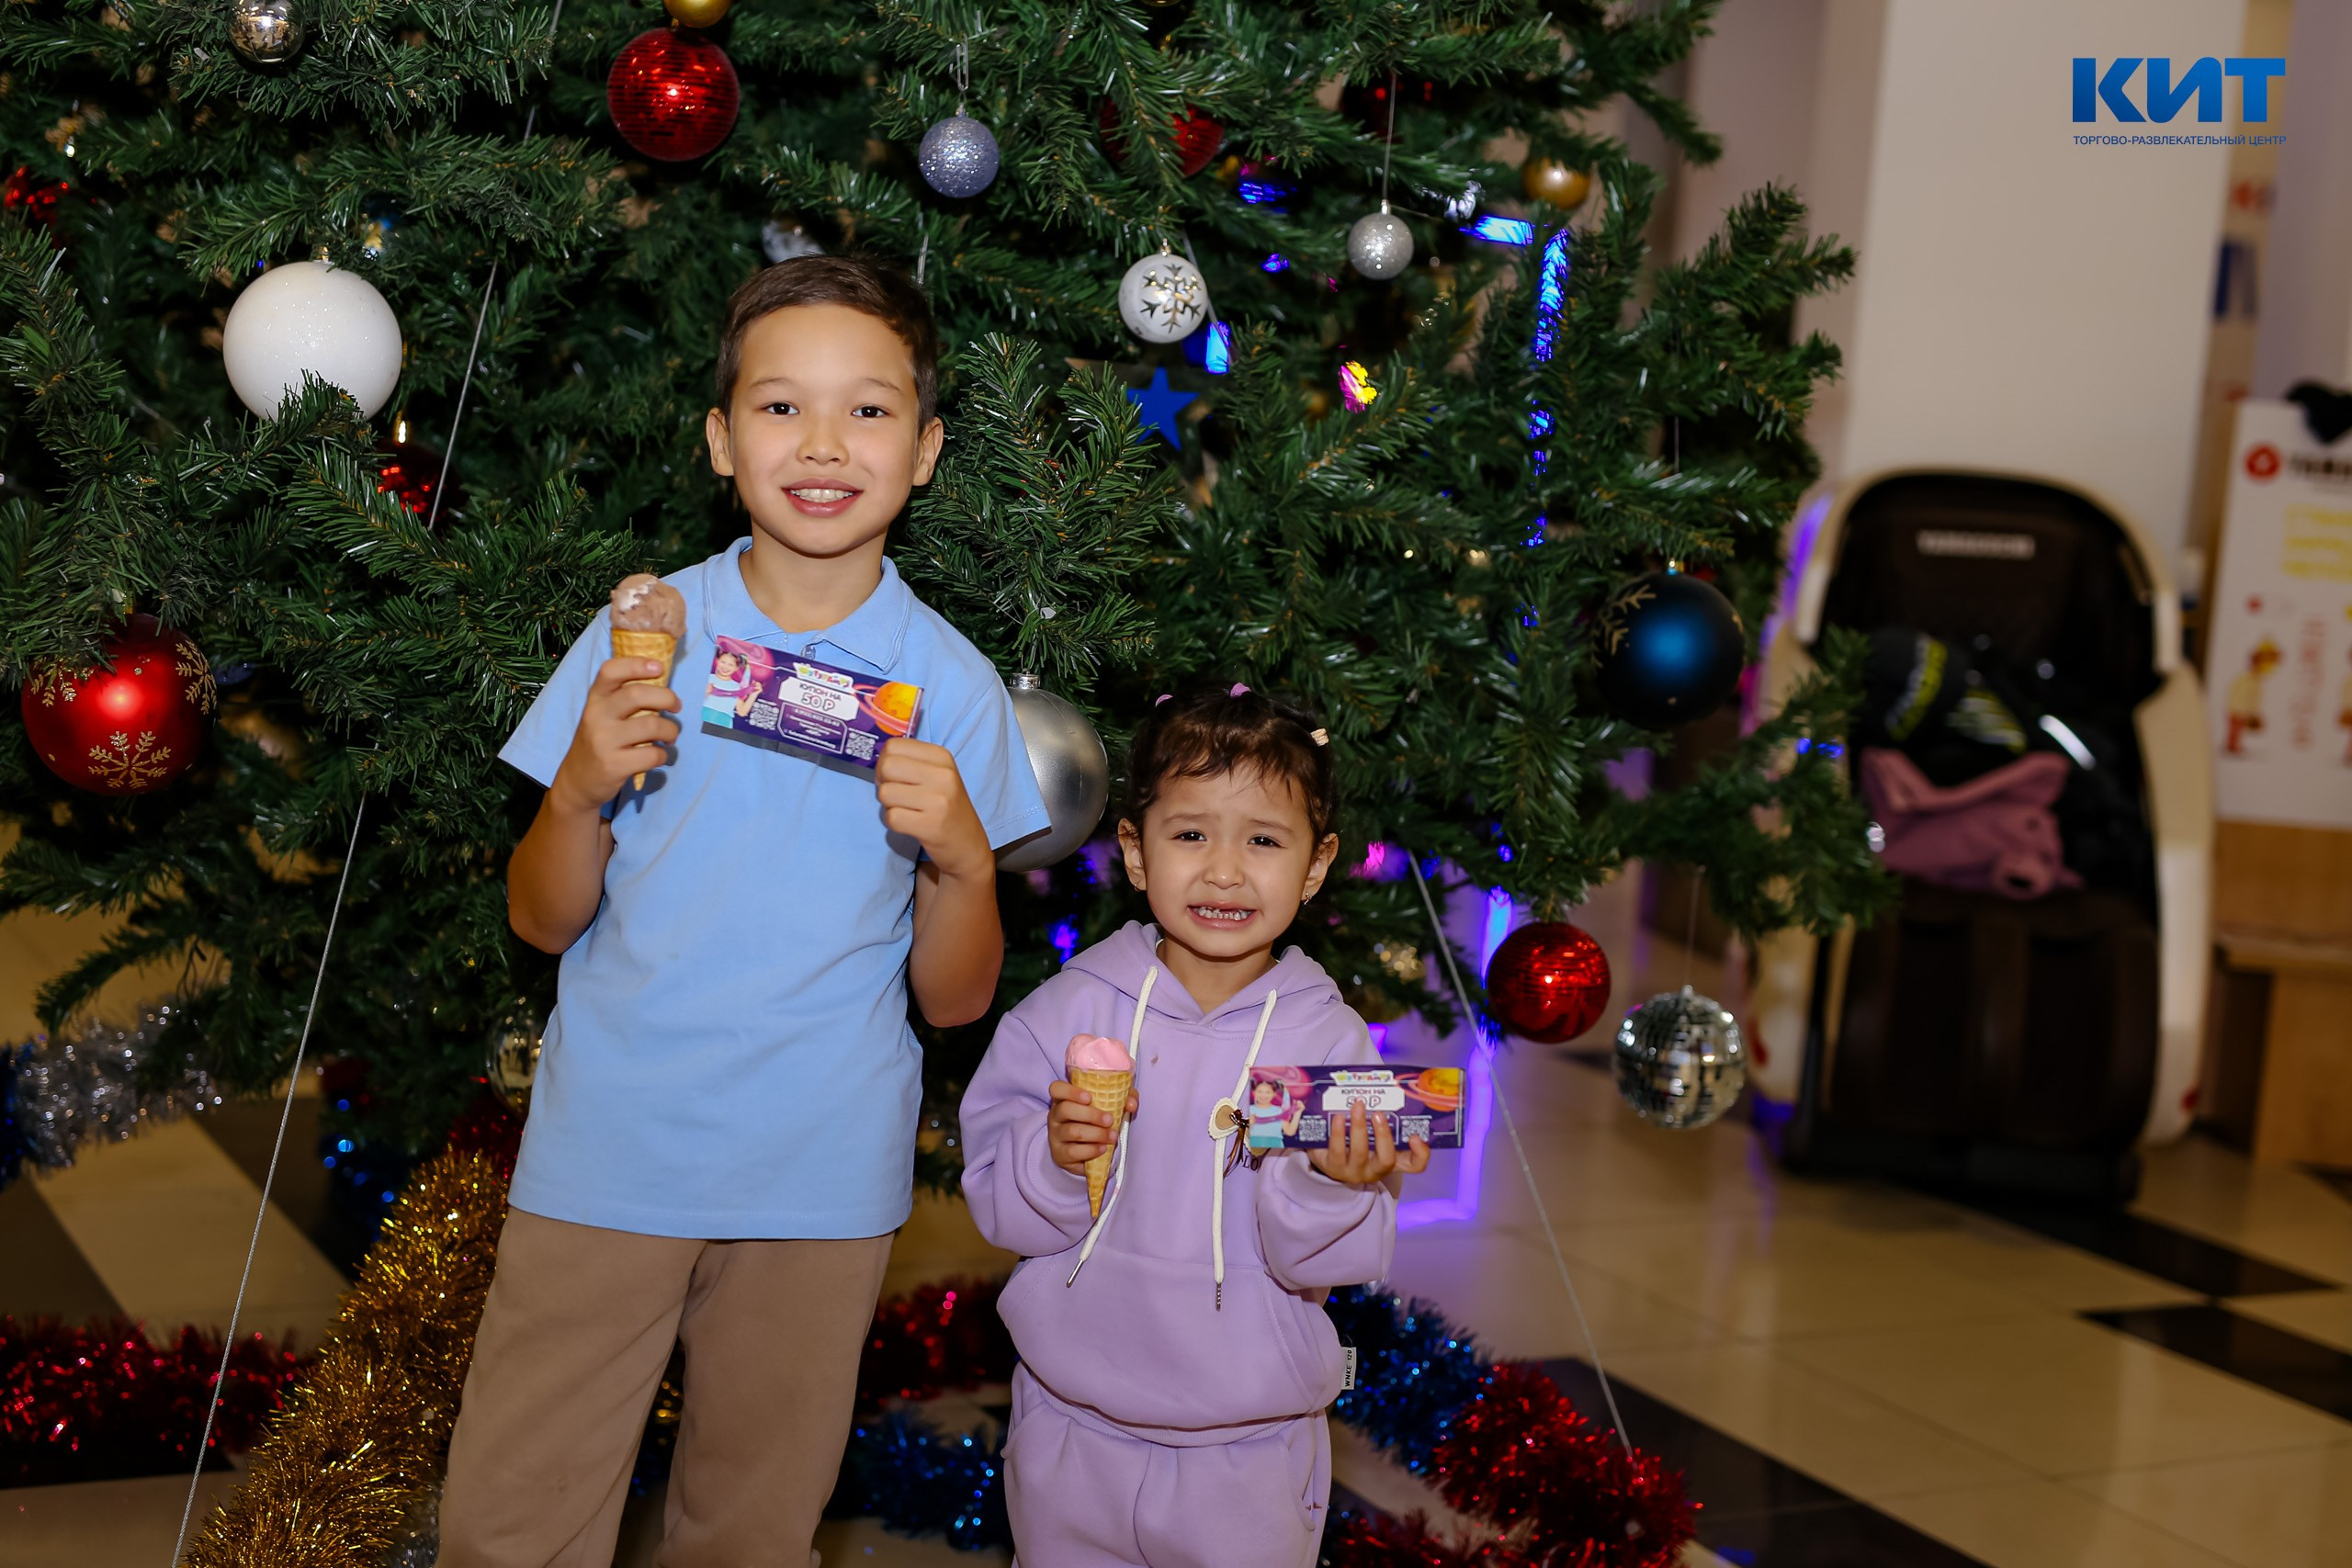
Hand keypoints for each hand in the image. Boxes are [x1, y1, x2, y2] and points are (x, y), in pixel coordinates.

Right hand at [550, 655, 680, 811]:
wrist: (578, 781)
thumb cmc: (600, 741)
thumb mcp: (602, 715)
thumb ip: (623, 698)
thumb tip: (663, 683)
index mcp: (595, 699)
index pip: (610, 671)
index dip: (637, 664)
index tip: (659, 667)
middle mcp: (596, 716)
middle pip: (637, 694)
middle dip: (667, 698)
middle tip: (676, 707)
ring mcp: (604, 741)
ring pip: (652, 726)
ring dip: (671, 730)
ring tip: (670, 736)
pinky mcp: (614, 765)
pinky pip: (653, 754)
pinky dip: (663, 755)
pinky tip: (658, 755)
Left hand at [877, 738, 990, 877]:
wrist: (967, 843)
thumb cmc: (945, 806)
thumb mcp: (937, 775)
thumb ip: (910, 762)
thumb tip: (878, 761)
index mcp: (942, 756)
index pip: (893, 746)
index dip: (885, 762)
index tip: (896, 777)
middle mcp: (943, 775)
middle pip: (887, 767)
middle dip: (884, 783)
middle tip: (898, 795)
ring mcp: (938, 801)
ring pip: (885, 793)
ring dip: (889, 805)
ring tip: (907, 810)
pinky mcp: (930, 825)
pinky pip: (892, 817)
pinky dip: (894, 823)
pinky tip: (910, 824)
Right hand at [1047, 1078, 1138, 1175]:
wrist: (1085, 1153)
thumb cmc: (1096, 1121)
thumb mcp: (1108, 1105)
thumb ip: (1122, 1098)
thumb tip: (1131, 1104)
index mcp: (1063, 1099)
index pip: (1056, 1088)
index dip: (1070, 1091)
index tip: (1089, 1097)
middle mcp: (1055, 1115)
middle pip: (1066, 1109)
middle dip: (1091, 1114)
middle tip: (1109, 1120)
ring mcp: (1055, 1135)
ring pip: (1072, 1131)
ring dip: (1096, 1133)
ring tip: (1112, 1136)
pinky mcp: (1060, 1154)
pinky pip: (1073, 1151)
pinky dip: (1091, 1150)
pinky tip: (1102, 1148)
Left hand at [1306, 1103, 1429, 1185]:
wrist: (1330, 1158)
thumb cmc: (1359, 1143)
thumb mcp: (1375, 1137)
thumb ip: (1386, 1122)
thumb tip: (1388, 1097)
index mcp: (1392, 1162)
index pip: (1415, 1166)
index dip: (1420, 1154)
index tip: (1415, 1136)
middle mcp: (1375, 1170)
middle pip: (1386, 1160)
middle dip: (1383, 1135)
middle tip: (1378, 1113)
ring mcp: (1354, 1171)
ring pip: (1359, 1153)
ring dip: (1359, 1127)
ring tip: (1357, 1106)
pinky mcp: (1333, 1167)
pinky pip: (1337, 1151)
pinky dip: (1338, 1132)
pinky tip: (1338, 1117)